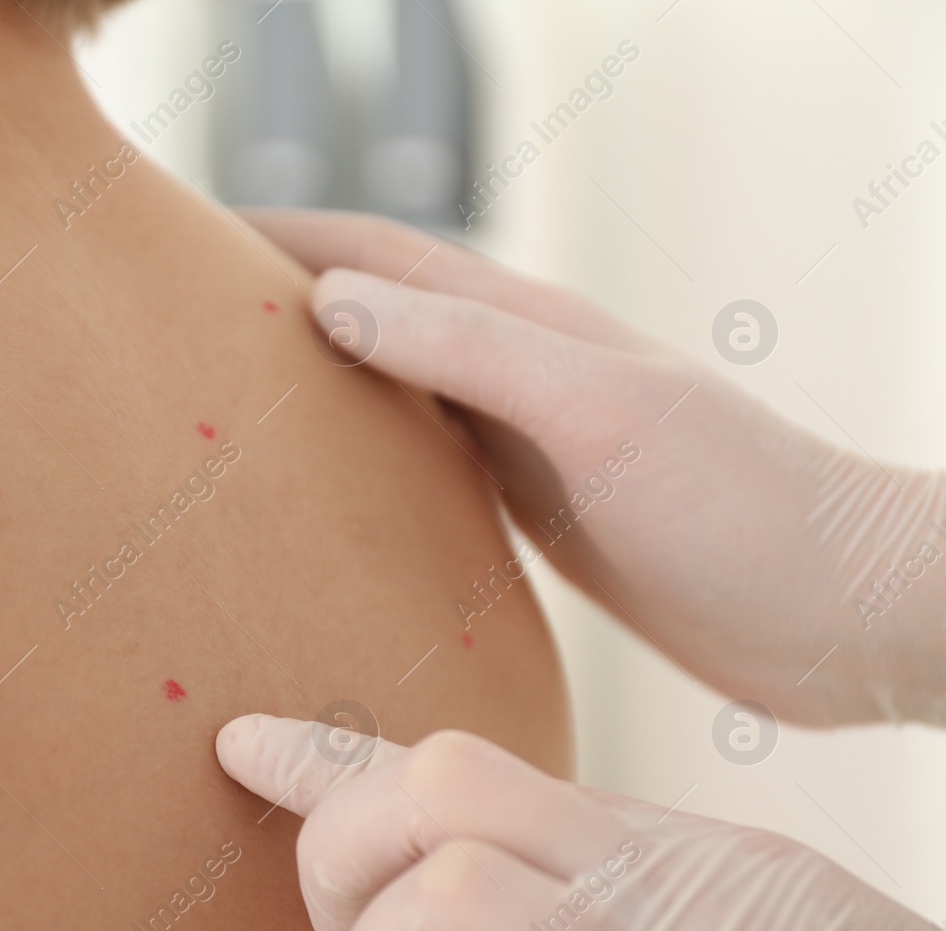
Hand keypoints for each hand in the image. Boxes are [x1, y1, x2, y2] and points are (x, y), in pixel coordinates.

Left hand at [217, 714, 945, 930]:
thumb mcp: (721, 905)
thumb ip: (590, 865)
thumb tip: (447, 845)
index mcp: (657, 852)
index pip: (462, 768)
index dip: (332, 760)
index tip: (240, 746)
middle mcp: (640, 904)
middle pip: (432, 805)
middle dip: (344, 857)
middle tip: (348, 927)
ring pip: (434, 911)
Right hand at [244, 209, 944, 725]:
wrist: (839, 612)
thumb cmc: (743, 507)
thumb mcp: (600, 413)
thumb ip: (471, 348)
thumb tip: (329, 300)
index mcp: (525, 327)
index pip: (374, 254)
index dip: (274, 235)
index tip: (177, 240)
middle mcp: (515, 373)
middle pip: (367, 316)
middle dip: (269, 306)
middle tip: (172, 333)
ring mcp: (524, 442)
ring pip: (387, 393)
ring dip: (306, 386)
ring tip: (219, 410)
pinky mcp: (536, 511)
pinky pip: (420, 470)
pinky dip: (354, 466)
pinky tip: (316, 504)